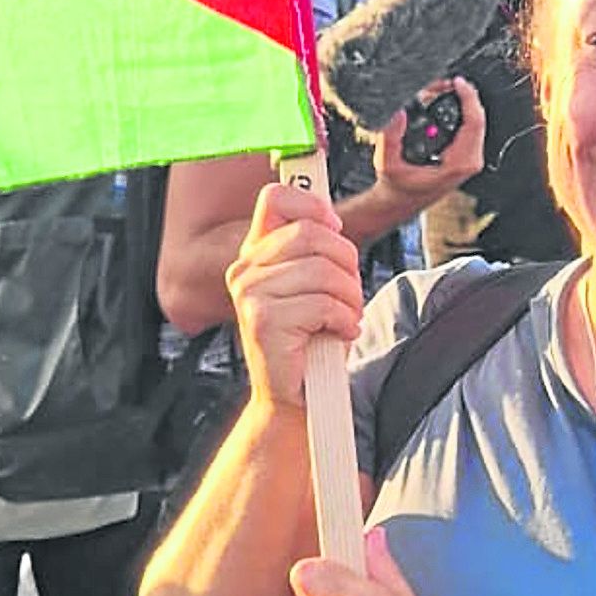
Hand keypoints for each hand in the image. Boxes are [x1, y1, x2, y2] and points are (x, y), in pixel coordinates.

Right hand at [224, 182, 363, 412]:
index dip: (313, 205)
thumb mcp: (312, 287)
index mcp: (255, 254)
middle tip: (349, 293)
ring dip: (350, 298)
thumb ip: (315, 252)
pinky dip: (345, 320)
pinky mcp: (264, 320)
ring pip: (324, 271)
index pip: (276, 198)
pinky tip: (339, 334)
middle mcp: (245, 269)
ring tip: (344, 318)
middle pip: (312, 234)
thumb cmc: (310, 344)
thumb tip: (331, 219)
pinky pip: (325, 303)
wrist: (295, 397)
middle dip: (347, 263)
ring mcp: (251, 294)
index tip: (335, 227)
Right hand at [372, 76, 487, 208]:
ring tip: (443, 90)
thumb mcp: (386, 162)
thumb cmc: (397, 185)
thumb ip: (390, 137)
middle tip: (446, 83)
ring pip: (476, 123)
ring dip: (462, 103)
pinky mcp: (465, 156)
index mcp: (456, 165)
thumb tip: (398, 112)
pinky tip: (447, 103)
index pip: (474, 124)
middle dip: (464, 96)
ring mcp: (469, 160)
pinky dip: (461, 112)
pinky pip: (471, 128)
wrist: (400, 200)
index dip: (468, 98)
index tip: (457, 83)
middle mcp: (468, 163)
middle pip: (478, 119)